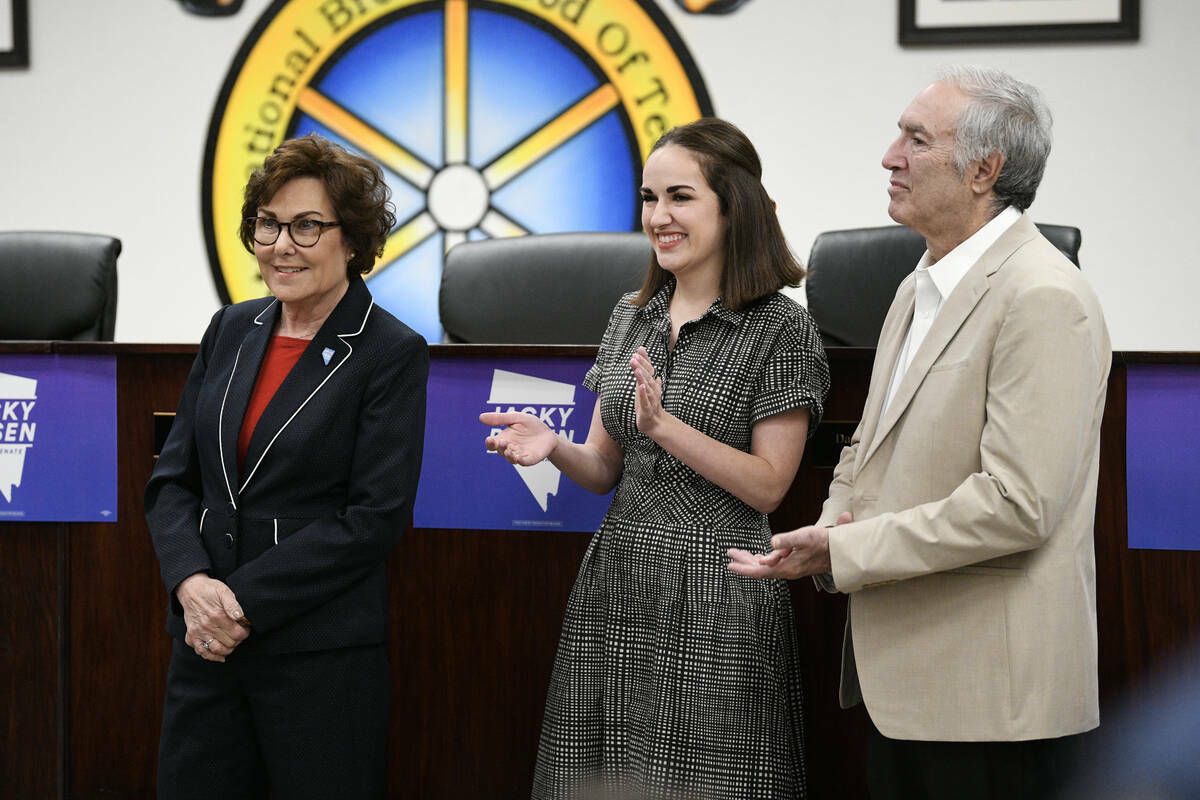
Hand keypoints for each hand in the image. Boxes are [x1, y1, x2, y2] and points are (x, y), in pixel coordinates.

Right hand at [176, 573, 249, 661]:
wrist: (190, 589)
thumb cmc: (210, 590)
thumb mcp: (224, 591)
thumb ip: (233, 604)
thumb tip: (241, 616)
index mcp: (217, 615)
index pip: (237, 633)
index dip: (245, 633)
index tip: (246, 628)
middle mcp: (207, 626)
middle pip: (229, 643)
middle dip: (238, 640)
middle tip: (240, 634)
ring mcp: (198, 632)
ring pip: (217, 650)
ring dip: (228, 649)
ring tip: (233, 643)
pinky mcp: (191, 636)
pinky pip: (201, 652)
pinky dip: (212, 657)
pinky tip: (221, 656)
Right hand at [480, 411, 558, 465]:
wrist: (548, 433)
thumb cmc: (531, 425)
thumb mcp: (516, 418)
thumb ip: (500, 418)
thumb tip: (481, 417)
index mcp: (504, 438)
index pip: (493, 444)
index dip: (490, 443)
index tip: (490, 439)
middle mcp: (509, 448)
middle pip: (500, 451)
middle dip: (501, 448)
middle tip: (504, 442)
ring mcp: (519, 455)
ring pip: (510, 459)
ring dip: (509, 456)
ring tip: (510, 451)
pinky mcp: (530, 459)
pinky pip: (524, 462)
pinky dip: (521, 461)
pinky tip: (519, 458)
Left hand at [630, 347, 665, 435]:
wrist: (654, 423)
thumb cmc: (649, 404)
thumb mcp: (646, 388)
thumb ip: (646, 375)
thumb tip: (650, 362)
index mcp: (652, 385)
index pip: (649, 369)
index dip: (645, 360)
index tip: (639, 350)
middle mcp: (653, 390)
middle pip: (648, 376)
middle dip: (641, 366)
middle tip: (634, 357)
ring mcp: (651, 400)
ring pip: (647, 387)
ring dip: (642, 378)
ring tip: (637, 369)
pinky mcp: (647, 409)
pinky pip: (645, 401)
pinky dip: (643, 394)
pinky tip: (641, 386)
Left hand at [727, 512, 849, 579]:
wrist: (842, 552)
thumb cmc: (824, 543)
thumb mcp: (805, 537)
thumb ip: (787, 540)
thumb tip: (771, 543)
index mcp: (787, 567)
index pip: (760, 571)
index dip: (744, 568)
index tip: (730, 566)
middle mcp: (787, 570)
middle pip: (760, 569)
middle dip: (744, 562)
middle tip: (730, 554)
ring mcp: (791, 567)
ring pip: (766, 566)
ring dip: (752, 560)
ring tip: (739, 553)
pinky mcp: (795, 563)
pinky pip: (774, 563)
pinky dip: (764, 559)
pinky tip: (759, 557)